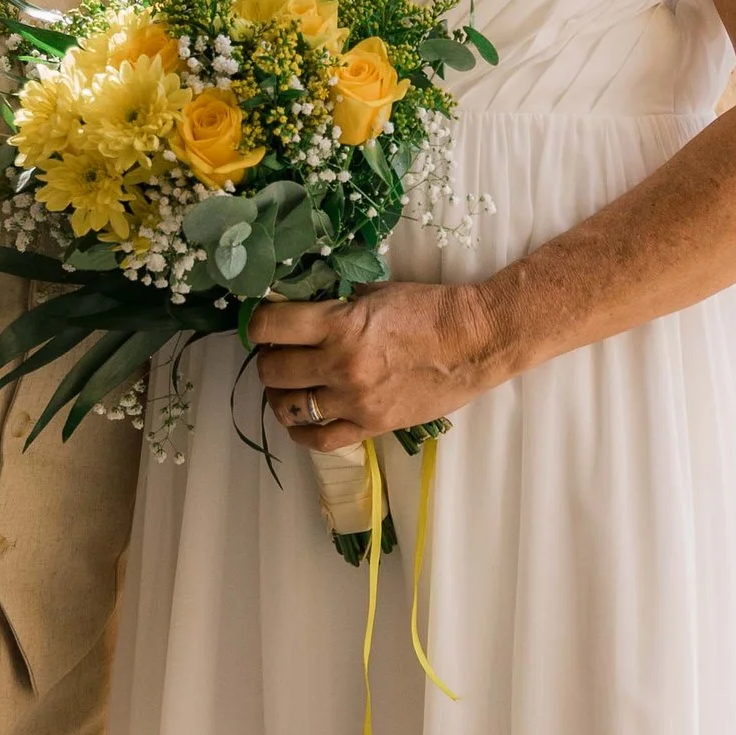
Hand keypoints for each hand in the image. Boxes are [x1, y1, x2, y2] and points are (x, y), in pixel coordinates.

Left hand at [250, 280, 504, 451]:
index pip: (270, 326)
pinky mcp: (372, 426)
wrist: (477, 341)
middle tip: (280, 352)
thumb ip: (334, 305)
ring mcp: (355, 402)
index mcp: (340, 325)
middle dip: (269, 359)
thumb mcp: (375, 294)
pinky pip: (320, 440)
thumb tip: (297, 308)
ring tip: (290, 385)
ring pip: (290, 408)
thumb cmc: (430, 309)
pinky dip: (302, 431)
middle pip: (273, 371)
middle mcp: (341, 366)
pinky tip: (303, 419)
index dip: (258, 323)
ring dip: (280, 395)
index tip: (264, 324)